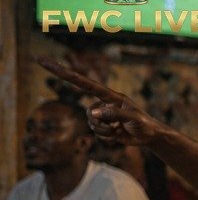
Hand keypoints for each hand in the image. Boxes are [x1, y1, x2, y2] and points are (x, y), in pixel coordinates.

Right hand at [35, 56, 163, 145]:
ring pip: (92, 125)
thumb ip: (114, 115)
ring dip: (105, 132)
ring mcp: (103, 115)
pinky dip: (107, 137)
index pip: (84, 83)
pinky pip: (97, 133)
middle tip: (117, 127)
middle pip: (89, 113)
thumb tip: (92, 113)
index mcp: (111, 96)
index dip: (64, 74)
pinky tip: (119, 135)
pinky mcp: (104, 126)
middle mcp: (105, 103)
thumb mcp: (133, 119)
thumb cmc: (145, 124)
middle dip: (101, 123)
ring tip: (121, 131)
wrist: (150, 136)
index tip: (44, 62)